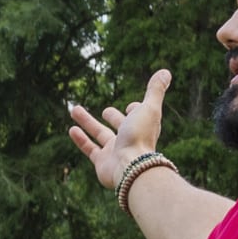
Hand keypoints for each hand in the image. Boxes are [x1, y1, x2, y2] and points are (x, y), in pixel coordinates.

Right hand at [68, 69, 172, 188]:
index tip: (132, 106)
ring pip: (99, 134)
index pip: (139, 116)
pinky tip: (71, 129)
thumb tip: (166, 71)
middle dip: (113, 117)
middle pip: (120, 126)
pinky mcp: (101, 161)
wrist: (131, 167)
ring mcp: (115, 151)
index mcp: (142, 127)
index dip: (136, 109)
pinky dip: (80, 138)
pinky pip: (89, 148)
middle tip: (106, 111)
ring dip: (87, 121)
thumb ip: (155, 90)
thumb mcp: (148, 108)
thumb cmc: (141, 137)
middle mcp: (129, 139)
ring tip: (74, 109)